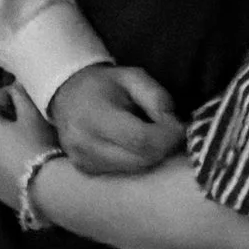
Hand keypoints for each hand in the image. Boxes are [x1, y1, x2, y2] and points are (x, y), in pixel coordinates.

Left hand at [0, 82, 56, 210]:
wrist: (44, 187)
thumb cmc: (37, 143)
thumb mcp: (33, 113)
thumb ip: (21, 95)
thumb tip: (16, 86)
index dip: (2, 94)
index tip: (21, 94)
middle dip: (1, 116)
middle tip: (23, 113)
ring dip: (1, 138)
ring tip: (25, 137)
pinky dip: (4, 157)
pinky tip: (24, 158)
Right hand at [50, 59, 184, 175]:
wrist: (68, 96)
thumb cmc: (104, 84)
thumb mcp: (132, 76)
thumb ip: (155, 95)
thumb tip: (172, 120)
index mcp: (96, 116)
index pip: (140, 139)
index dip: (167, 136)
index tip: (181, 126)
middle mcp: (86, 145)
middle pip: (139, 160)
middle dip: (164, 148)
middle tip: (174, 132)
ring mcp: (84, 162)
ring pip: (134, 171)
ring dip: (153, 156)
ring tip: (157, 136)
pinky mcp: (86, 172)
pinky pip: (122, 173)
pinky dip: (138, 161)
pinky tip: (139, 145)